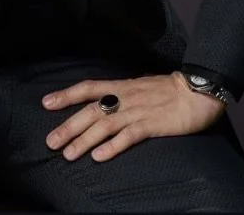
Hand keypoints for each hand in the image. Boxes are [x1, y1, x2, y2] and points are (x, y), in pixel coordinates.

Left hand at [43, 71, 225, 161]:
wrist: (197, 90)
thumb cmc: (170, 89)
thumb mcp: (140, 86)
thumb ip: (123, 94)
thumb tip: (107, 100)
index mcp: (121, 86)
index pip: (87, 88)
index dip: (66, 95)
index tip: (46, 103)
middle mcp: (124, 97)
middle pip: (90, 111)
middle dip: (68, 126)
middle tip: (50, 141)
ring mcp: (137, 111)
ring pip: (104, 125)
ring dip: (84, 140)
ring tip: (68, 153)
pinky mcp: (152, 124)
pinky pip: (128, 136)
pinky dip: (113, 146)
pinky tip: (99, 157)